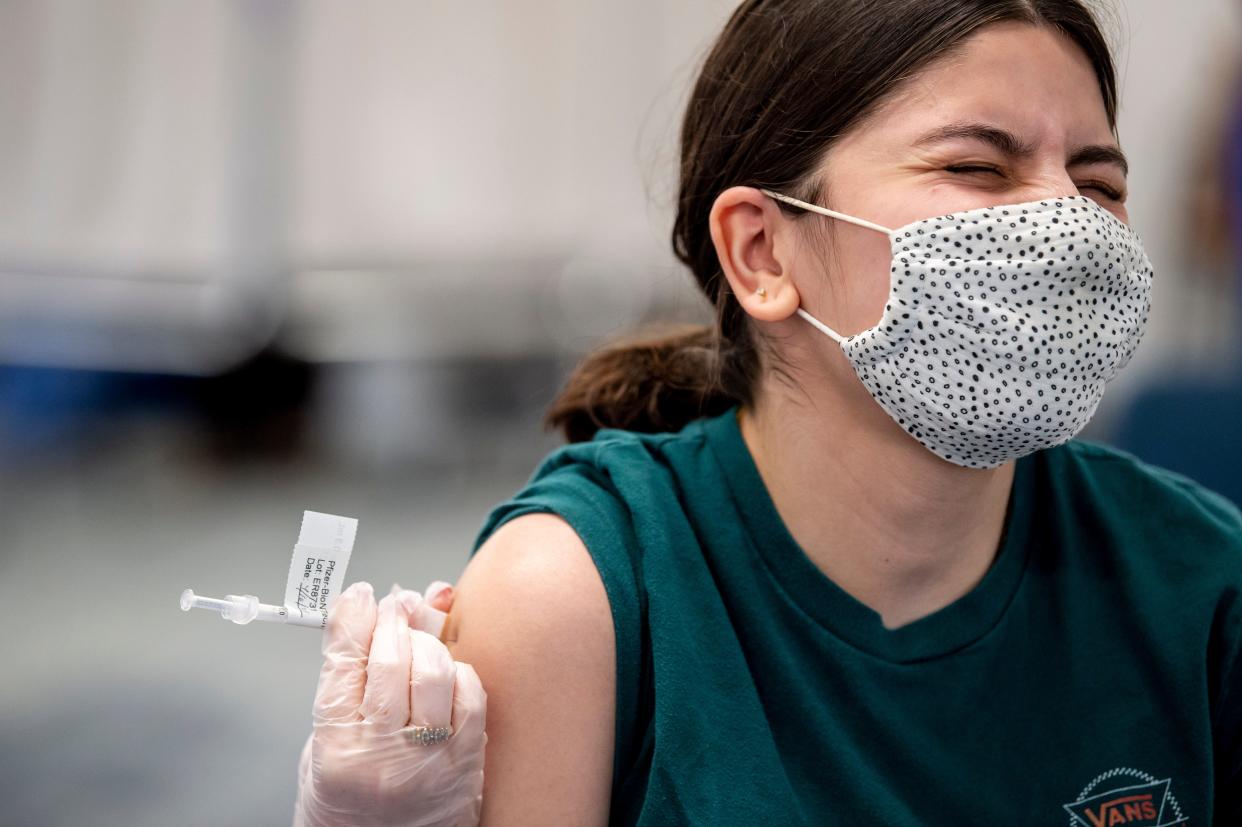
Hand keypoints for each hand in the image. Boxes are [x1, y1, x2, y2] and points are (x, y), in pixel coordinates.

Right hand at [293, 580, 485, 826]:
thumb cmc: (348, 802)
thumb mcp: (326, 745)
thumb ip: (350, 682)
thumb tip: (383, 607)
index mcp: (336, 751)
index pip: (343, 664)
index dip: (351, 618)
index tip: (358, 596)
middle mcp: (383, 756)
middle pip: (391, 660)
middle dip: (390, 620)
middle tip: (391, 606)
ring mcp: (429, 760)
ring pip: (434, 670)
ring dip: (425, 640)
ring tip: (415, 638)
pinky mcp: (466, 763)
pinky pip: (471, 695)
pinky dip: (459, 671)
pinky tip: (446, 671)